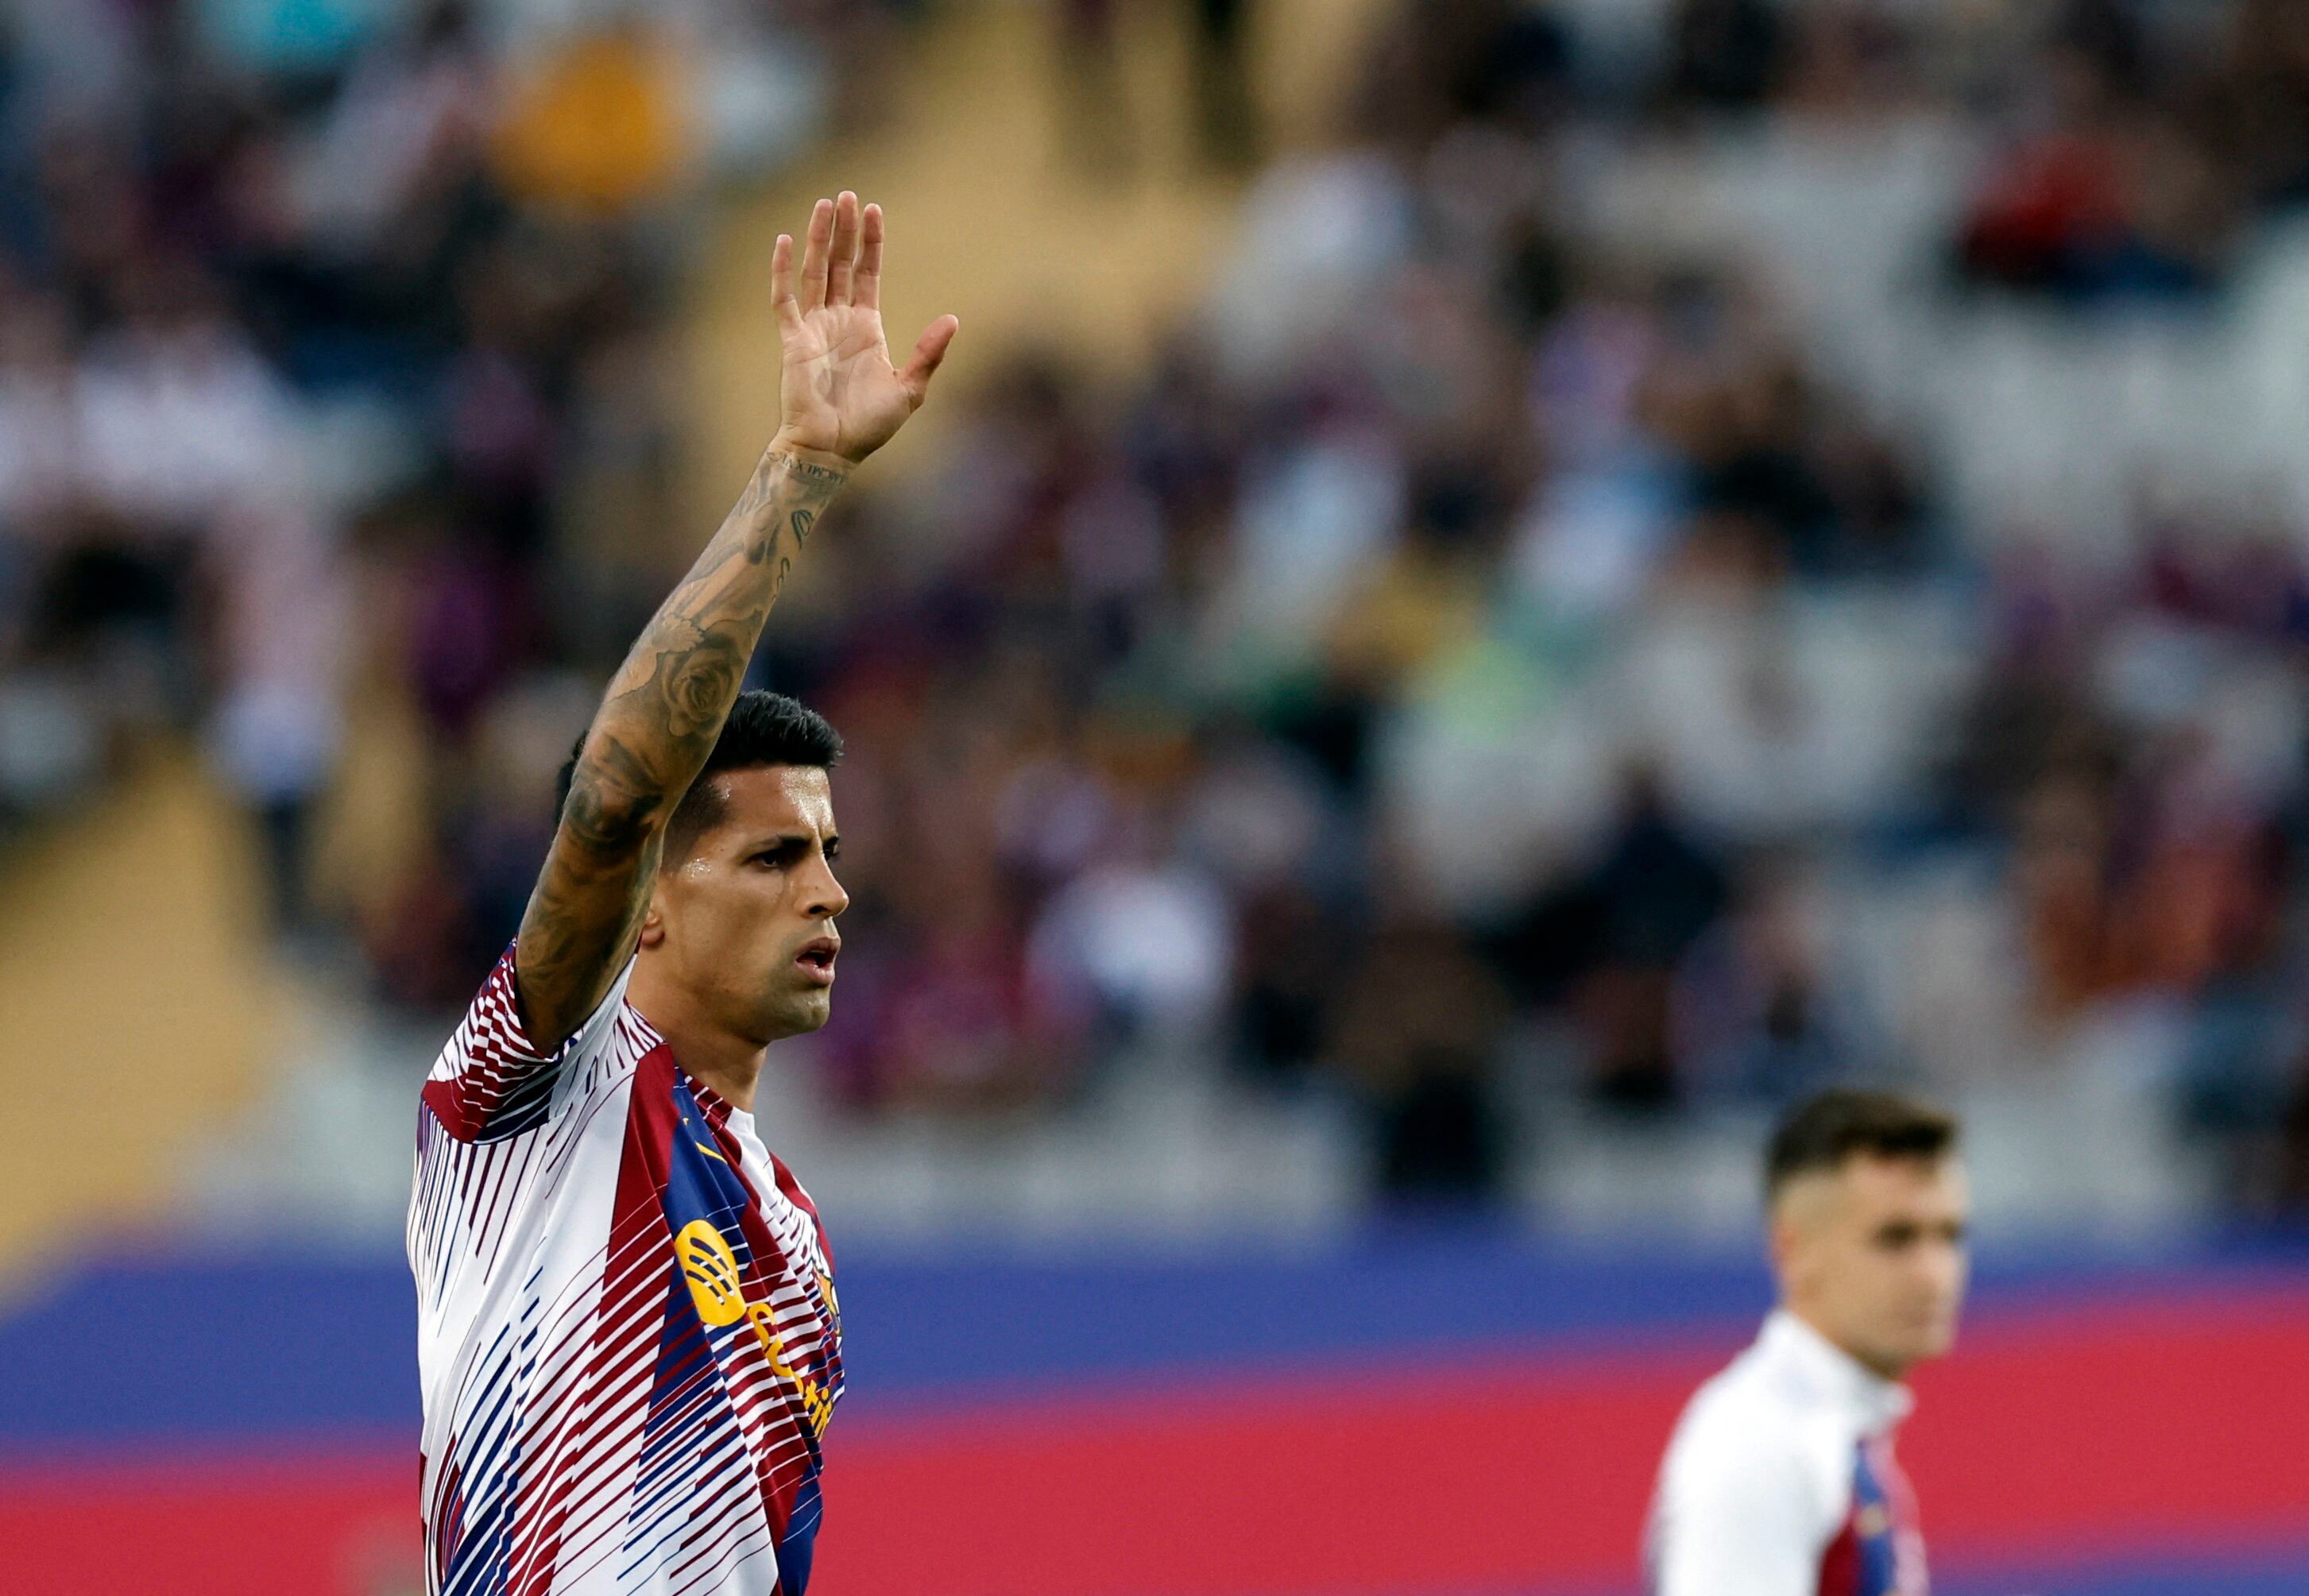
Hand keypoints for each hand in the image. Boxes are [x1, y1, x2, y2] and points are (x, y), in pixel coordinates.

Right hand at [770, 192, 957, 465]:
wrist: (831, 451)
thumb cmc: (869, 426)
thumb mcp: (909, 389)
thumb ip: (928, 353)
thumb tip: (953, 319)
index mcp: (866, 328)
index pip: (867, 274)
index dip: (871, 243)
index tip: (873, 210)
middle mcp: (838, 321)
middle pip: (840, 264)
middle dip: (844, 230)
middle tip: (847, 195)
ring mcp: (813, 328)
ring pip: (814, 272)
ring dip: (818, 238)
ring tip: (824, 204)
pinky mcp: (792, 341)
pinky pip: (785, 299)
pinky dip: (782, 270)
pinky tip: (784, 240)